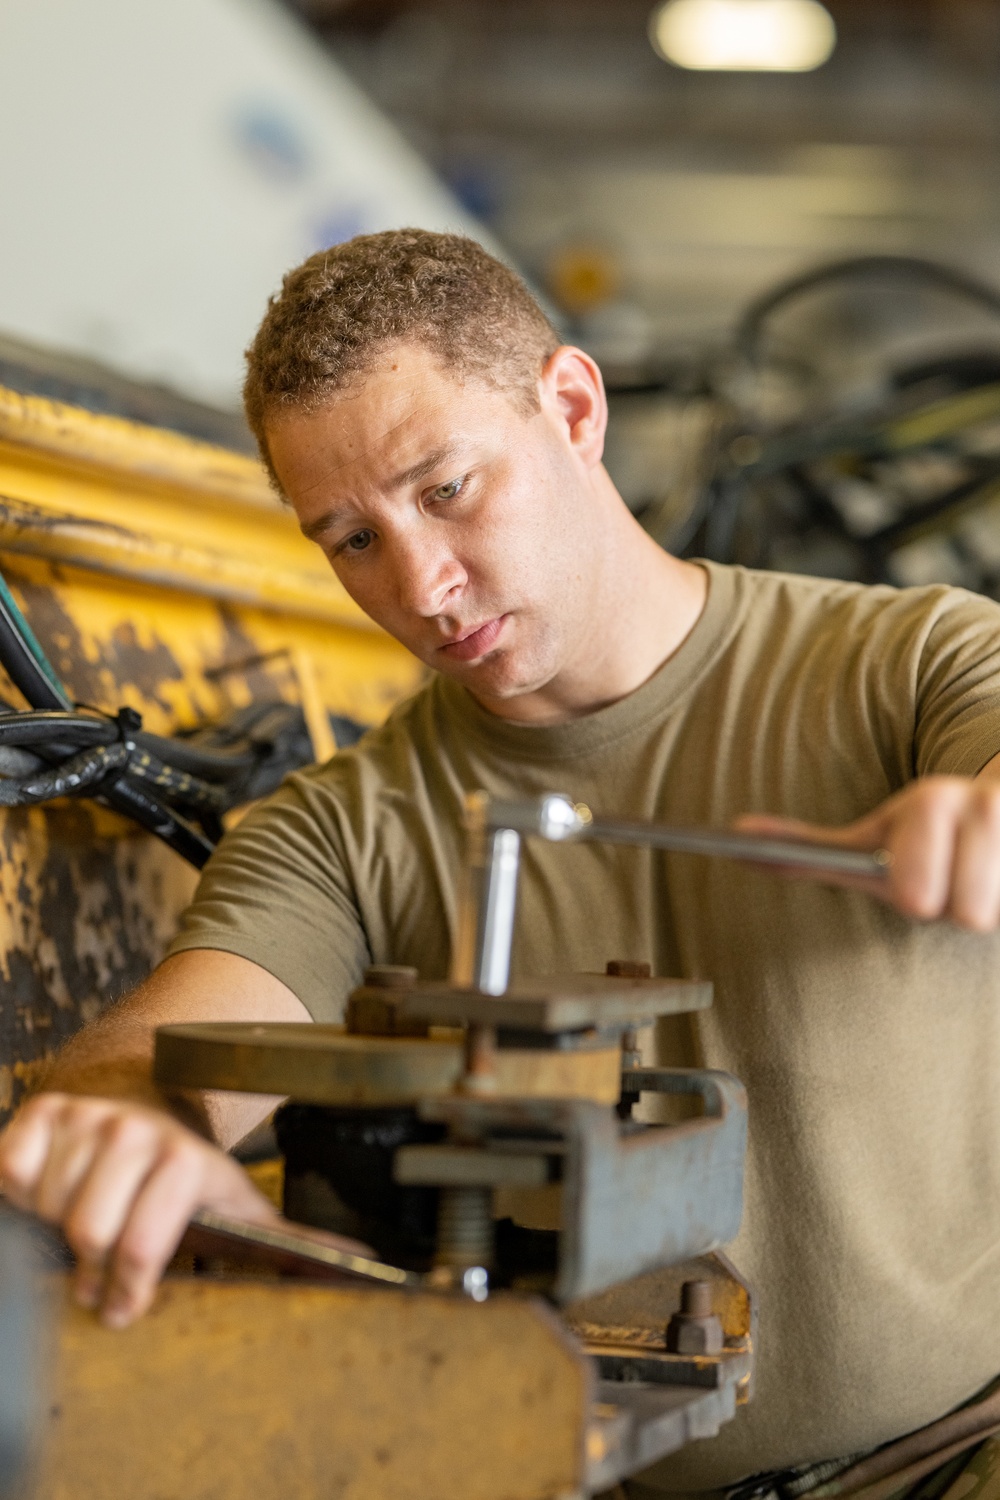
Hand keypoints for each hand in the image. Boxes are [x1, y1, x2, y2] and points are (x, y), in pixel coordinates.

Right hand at [0, 1093, 282, 1326]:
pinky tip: (49, 1193)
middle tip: (95, 1271)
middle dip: (87, 1267)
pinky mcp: (47, 1110)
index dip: (126, 1290)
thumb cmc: (185, 1177)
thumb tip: (360, 1256)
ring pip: (46, 1205)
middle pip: (86, 1231)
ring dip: (53, 1228)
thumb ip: (293, 1239)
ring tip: (81, 1223)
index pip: (139, 1246)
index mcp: (183, 1161)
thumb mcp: (239, 1205)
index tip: (122, 1309)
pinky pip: (11, 1170)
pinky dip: (20, 1193)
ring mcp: (89, 1117)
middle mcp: (135, 1132)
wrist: (145, 1106)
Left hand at [736, 774, 999, 931]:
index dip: (917, 891)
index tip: (915, 899)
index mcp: (930, 802)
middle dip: (960, 908)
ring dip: (993, 908)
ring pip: (997, 915)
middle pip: (971, 911)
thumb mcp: (870, 838)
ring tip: (981, 883)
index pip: (921, 881)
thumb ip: (805, 848)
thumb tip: (734, 837)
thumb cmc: (926, 840)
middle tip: (950, 886)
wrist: (999, 810)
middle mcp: (982, 805)